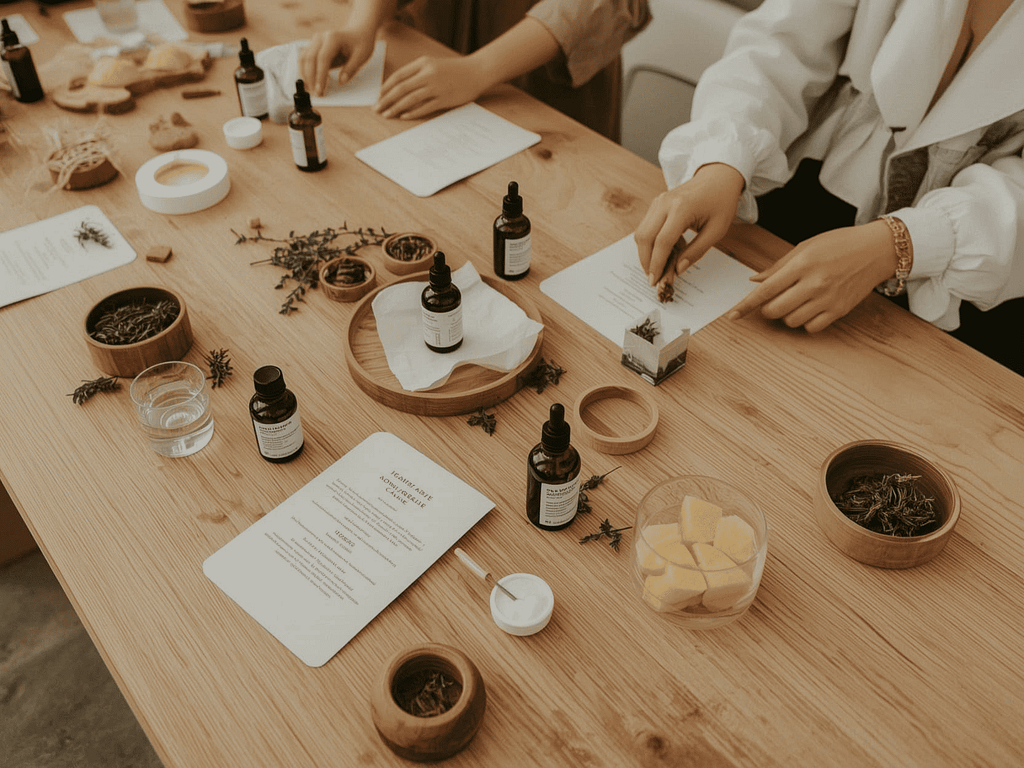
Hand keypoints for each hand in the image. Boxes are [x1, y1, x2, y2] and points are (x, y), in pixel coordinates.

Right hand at [300, 27, 377, 96]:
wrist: (357, 32)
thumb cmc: (361, 43)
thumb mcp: (362, 56)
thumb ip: (352, 68)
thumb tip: (341, 81)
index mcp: (333, 38)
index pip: (323, 58)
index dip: (320, 76)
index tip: (320, 90)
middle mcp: (320, 37)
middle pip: (309, 59)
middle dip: (311, 79)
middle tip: (316, 95)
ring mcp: (314, 41)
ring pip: (303, 59)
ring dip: (305, 76)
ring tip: (311, 91)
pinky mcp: (312, 46)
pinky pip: (304, 59)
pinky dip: (304, 71)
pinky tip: (309, 83)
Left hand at [375, 56, 486, 118]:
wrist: (477, 71)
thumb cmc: (454, 70)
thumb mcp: (433, 65)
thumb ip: (417, 73)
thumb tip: (398, 88)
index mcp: (423, 63)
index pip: (398, 76)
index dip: (386, 88)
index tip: (378, 97)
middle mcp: (428, 74)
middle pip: (401, 88)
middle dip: (386, 100)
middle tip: (376, 109)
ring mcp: (436, 87)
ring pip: (410, 98)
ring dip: (396, 107)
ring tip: (386, 114)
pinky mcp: (444, 99)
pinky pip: (424, 107)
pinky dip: (412, 112)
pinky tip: (403, 116)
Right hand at [634, 163, 744, 286]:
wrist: (718, 177)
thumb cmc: (721, 201)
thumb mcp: (717, 230)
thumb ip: (696, 251)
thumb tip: (678, 270)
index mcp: (682, 208)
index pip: (662, 241)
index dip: (657, 264)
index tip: (655, 280)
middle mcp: (665, 203)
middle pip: (644, 237)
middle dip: (646, 261)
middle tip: (654, 278)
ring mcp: (658, 201)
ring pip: (641, 233)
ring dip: (646, 253)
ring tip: (660, 266)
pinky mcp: (656, 204)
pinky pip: (646, 227)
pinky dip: (650, 243)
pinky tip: (664, 251)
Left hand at [727, 219, 899, 332]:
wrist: (877, 249)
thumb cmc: (840, 244)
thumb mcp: (806, 247)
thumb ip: (778, 266)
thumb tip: (754, 280)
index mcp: (802, 264)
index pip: (766, 290)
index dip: (746, 305)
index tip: (733, 315)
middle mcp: (814, 283)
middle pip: (775, 310)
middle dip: (767, 309)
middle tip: (774, 300)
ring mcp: (827, 298)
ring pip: (791, 321)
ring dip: (786, 315)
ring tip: (796, 301)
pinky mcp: (839, 310)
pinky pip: (811, 327)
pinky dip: (805, 322)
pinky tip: (810, 308)